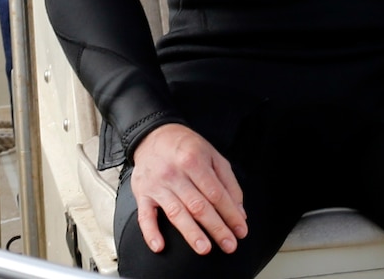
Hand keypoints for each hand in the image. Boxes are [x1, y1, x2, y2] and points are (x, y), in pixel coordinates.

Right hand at [128, 123, 248, 255]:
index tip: (240, 231)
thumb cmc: (186, 148)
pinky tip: (159, 246)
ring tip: (204, 248)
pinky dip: (150, 232)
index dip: (230, 214)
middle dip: (216, 228)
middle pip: (198, 205)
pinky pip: (144, 215)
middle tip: (230, 245)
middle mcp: (174, 172)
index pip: (216, 193)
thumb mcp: (212, 155)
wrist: (153, 135)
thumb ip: (228, 183)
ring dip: (191, 232)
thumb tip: (239, 213)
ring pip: (176, 212)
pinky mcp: (142, 193)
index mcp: (193, 160)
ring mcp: (157, 184)